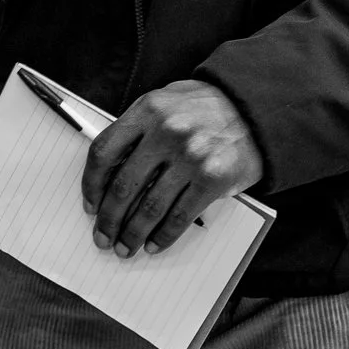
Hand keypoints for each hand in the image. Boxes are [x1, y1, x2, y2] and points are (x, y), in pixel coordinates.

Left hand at [81, 82, 264, 258]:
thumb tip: (109, 172)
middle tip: (103, 236)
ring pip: (149, 207)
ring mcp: (191, 156)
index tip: (90, 204)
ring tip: (125, 247)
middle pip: (123, 186)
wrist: (258, 110)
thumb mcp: (168, 101)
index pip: (105, 152)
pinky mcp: (213, 179)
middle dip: (109, 219)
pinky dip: (163, 236)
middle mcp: (167, 131)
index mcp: (148, 110)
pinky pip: (180, 217)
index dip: (91, 184)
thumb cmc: (207, 108)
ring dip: (132, 234)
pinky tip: (154, 244)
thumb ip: (140, 128)